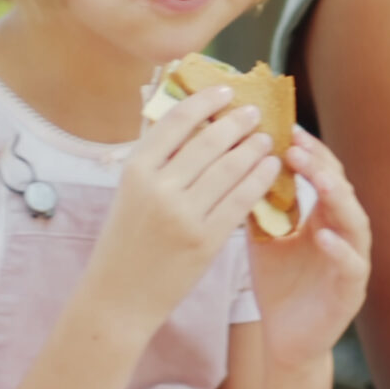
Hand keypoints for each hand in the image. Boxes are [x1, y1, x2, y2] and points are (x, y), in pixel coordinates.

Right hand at [80, 84, 279, 332]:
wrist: (119, 298)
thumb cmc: (125, 243)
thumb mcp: (128, 194)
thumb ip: (155, 159)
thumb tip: (184, 118)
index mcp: (134, 171)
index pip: (174, 122)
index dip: (203, 101)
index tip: (224, 90)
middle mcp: (158, 189)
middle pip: (208, 142)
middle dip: (236, 122)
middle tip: (254, 111)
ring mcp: (183, 216)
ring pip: (230, 169)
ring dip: (253, 148)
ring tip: (266, 137)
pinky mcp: (205, 241)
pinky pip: (241, 201)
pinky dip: (259, 179)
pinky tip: (271, 168)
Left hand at [247, 128, 373, 370]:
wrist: (285, 340)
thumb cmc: (278, 287)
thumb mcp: (263, 240)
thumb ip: (258, 208)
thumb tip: (233, 165)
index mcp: (324, 218)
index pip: (324, 175)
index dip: (310, 153)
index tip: (288, 130)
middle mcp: (343, 234)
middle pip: (341, 190)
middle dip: (321, 166)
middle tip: (297, 146)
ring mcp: (352, 261)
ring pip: (355, 222)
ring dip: (338, 199)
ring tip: (318, 180)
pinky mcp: (351, 292)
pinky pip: (351, 266)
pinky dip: (339, 250)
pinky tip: (322, 236)